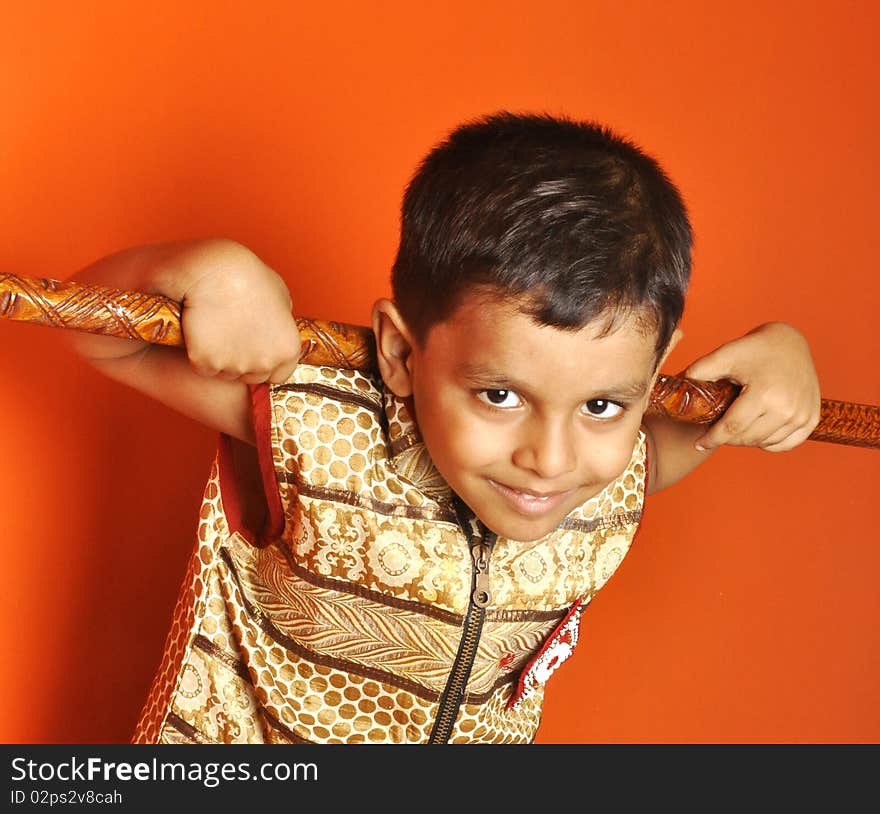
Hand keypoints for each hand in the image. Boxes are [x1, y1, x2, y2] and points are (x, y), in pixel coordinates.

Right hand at [179, 245, 300, 384]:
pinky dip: (200, 354)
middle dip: (243, 362)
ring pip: (226, 373)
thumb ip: (283, 320)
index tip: (255, 350)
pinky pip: (203, 367)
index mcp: (287, 349)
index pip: (279, 375)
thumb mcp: (280, 295)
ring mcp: (235, 366)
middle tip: (232, 334)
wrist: (215, 271)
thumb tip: (279, 328)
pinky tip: (202, 331)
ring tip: (217, 327)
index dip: (266, 364)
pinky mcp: (206, 363)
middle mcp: (265, 363)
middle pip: (252, 377)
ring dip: (221, 358)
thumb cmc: (248, 276)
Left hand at [683, 322, 820, 451]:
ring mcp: (803, 415)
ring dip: (746, 440)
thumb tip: (678, 387)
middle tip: (715, 431)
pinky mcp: (811, 419)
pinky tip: (755, 433)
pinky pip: (785, 444)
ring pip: (765, 443)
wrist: (790, 342)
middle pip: (748, 438)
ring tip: (734, 428)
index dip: (712, 438)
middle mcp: (788, 408)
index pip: (732, 428)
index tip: (699, 443)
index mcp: (766, 394)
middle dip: (727, 438)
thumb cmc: (755, 348)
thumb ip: (700, 371)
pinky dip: (768, 443)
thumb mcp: (725, 355)